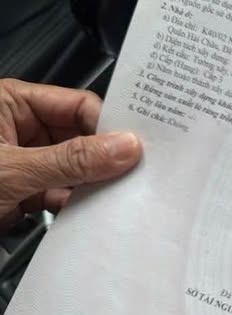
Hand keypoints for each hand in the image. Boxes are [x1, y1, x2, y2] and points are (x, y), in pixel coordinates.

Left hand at [0, 79, 141, 228]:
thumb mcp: (13, 169)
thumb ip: (69, 160)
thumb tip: (123, 148)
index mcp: (11, 103)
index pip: (78, 106)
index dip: (109, 127)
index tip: (135, 150)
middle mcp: (19, 127)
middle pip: (82, 138)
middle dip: (105, 160)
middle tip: (134, 174)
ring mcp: (23, 161)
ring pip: (75, 169)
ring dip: (93, 185)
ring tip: (117, 196)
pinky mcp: (23, 192)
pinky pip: (61, 193)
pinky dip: (77, 204)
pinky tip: (93, 211)